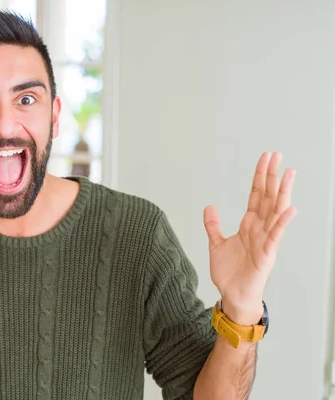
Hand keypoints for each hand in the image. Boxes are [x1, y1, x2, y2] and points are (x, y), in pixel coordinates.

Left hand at [203, 152, 296, 324]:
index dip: (260, 176)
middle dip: (272, 176)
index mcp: (248, 224)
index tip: (265, 158)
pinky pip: (276, 236)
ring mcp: (265, 240)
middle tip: (277, 155)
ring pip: (276, 212)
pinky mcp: (267, 254)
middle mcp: (260, 228)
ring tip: (289, 174)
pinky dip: (282, 222)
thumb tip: (209, 206)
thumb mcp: (216, 243)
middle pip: (268, 197)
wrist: (232, 295)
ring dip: (283, 193)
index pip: (256, 195)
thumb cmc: (229, 273)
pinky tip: (289, 209)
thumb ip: (213, 225)